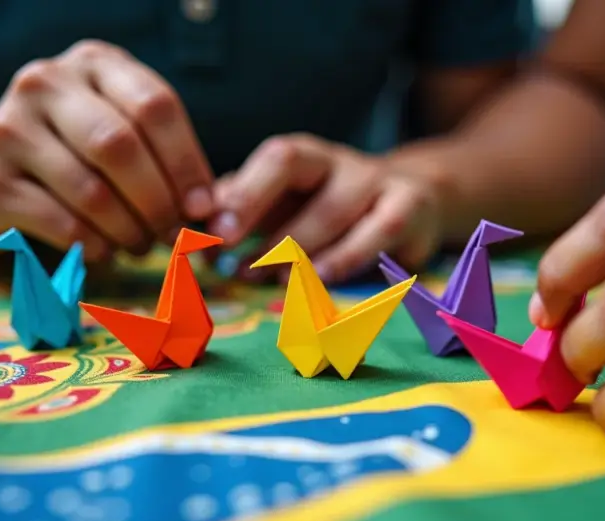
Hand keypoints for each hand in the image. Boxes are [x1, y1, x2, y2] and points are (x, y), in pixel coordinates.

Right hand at [0, 40, 213, 259]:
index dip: (188, 164)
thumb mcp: (116, 133)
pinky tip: (103, 252)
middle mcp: (45, 84)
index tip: (204, 207)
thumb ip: (164, 159)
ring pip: (92, 192)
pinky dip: (95, 247)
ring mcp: (9, 130)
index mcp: (92, 64)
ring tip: (140, 246)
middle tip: (173, 235)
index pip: (155, 106)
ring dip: (129, 231)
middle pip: (122, 146)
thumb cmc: (69, 155)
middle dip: (159, 202)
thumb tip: (214, 214)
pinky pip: (63, 225)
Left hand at [206, 134, 440, 282]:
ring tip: (266, 276)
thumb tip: (186, 233)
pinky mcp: (410, 208)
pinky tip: (322, 278)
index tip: (202, 224)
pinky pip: (380, 229)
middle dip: (250, 200)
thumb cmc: (336, 213)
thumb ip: (242, 217)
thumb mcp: (290, 212)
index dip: (233, 190)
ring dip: (294, 243)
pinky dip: (349, 255)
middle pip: (290, 161)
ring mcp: (376, 181)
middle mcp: (335, 161)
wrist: (419, 202)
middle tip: (223, 243)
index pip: (263, 160)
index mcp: (301, 157)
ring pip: (332, 206)